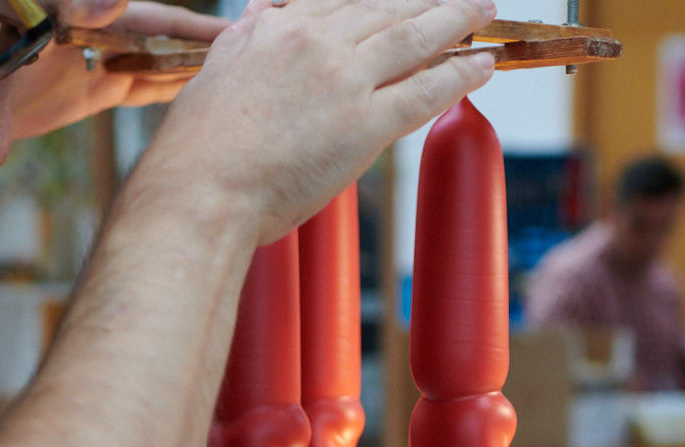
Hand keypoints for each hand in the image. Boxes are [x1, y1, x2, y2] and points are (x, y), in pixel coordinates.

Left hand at [8, 3, 230, 141]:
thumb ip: (51, 2)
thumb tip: (109, 4)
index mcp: (76, 8)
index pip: (140, 15)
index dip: (185, 27)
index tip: (229, 36)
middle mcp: (87, 26)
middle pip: (157, 32)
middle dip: (201, 44)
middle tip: (258, 55)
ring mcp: (88, 58)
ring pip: (155, 60)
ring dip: (193, 69)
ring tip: (243, 80)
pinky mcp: (83, 92)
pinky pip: (138, 86)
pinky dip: (170, 88)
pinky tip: (204, 94)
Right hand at [146, 0, 498, 245]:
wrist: (200, 190)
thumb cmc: (200, 147)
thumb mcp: (219, 68)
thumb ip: (248, 38)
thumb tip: (261, 14)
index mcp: (277, 27)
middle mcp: (314, 42)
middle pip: (386, 7)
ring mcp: (343, 81)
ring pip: (413, 38)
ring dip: (456, 20)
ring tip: (484, 12)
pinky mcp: (363, 126)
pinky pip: (424, 93)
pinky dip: (460, 76)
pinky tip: (483, 67)